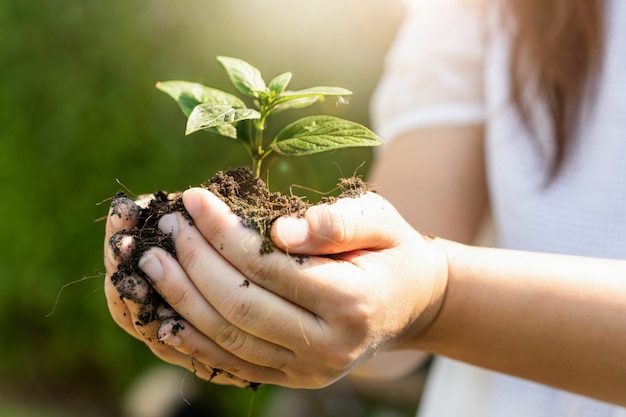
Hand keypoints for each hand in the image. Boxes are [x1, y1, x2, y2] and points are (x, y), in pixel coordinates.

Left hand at [120, 187, 447, 387]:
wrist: (410, 301)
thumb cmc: (390, 250)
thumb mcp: (378, 218)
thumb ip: (335, 223)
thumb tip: (279, 232)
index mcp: (352, 302)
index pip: (269, 268)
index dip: (224, 233)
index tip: (195, 199)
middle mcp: (330, 347)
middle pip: (242, 306)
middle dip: (195, 263)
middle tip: (168, 227)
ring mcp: (310, 371)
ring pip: (230, 340)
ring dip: (183, 300)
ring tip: (153, 262)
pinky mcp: (294, 378)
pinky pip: (234, 366)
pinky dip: (196, 343)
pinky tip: (166, 316)